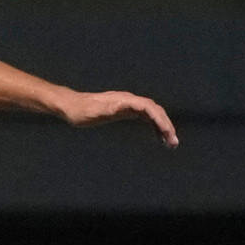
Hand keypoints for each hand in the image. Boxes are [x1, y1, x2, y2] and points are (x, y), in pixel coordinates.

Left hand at [57, 90, 178, 147]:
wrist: (70, 106)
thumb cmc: (80, 111)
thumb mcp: (93, 112)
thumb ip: (108, 110)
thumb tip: (122, 107)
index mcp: (124, 100)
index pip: (149, 108)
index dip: (160, 120)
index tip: (168, 133)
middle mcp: (129, 101)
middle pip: (155, 111)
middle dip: (166, 126)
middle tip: (174, 143)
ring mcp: (129, 105)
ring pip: (153, 115)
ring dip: (163, 128)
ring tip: (171, 143)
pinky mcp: (126, 111)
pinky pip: (145, 118)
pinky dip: (154, 127)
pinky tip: (159, 138)